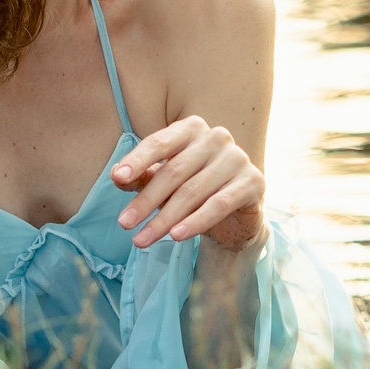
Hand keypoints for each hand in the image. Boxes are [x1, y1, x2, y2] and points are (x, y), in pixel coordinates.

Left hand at [112, 115, 267, 251]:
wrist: (236, 214)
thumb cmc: (194, 191)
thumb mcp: (164, 183)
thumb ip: (142, 177)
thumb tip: (116, 176)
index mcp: (192, 129)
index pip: (159, 143)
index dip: (137, 160)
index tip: (117, 179)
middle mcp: (217, 137)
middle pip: (174, 172)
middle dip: (146, 200)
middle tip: (124, 224)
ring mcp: (237, 158)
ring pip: (193, 192)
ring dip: (164, 219)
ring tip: (141, 240)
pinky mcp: (253, 182)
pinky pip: (219, 205)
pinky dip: (195, 222)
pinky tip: (175, 236)